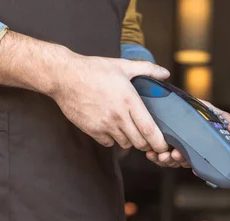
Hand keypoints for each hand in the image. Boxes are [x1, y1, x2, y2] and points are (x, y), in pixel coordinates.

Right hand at [50, 53, 169, 150]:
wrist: (64, 76)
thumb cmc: (94, 69)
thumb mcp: (123, 65)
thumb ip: (147, 69)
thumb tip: (165, 73)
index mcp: (129, 101)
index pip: (149, 130)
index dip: (159, 142)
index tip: (164, 146)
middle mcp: (118, 116)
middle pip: (139, 142)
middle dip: (147, 144)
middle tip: (148, 138)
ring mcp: (104, 125)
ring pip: (125, 144)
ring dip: (130, 140)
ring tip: (129, 129)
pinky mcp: (92, 130)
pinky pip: (109, 143)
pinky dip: (113, 139)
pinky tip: (112, 128)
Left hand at [145, 101, 229, 167]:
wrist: (167, 96)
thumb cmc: (189, 104)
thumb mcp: (207, 109)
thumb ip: (222, 116)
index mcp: (195, 144)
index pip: (195, 159)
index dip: (191, 162)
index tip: (188, 161)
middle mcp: (184, 148)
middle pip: (181, 162)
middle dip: (177, 160)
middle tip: (174, 154)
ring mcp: (170, 147)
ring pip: (168, 161)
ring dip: (165, 160)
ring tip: (162, 155)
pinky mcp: (157, 145)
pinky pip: (155, 156)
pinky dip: (153, 157)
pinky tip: (151, 154)